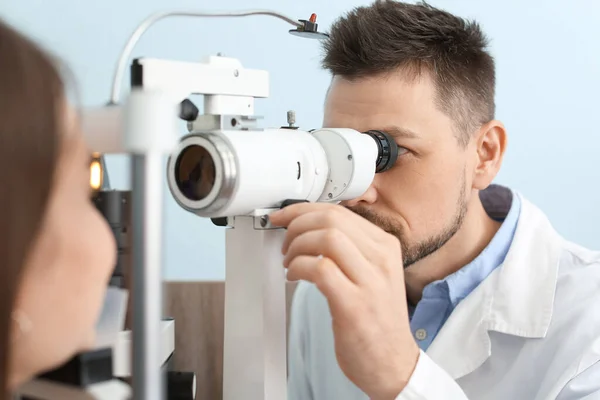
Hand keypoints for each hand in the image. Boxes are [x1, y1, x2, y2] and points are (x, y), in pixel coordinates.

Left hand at [269, 203, 419, 399]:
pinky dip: (298, 268)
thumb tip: (310, 228)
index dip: (304, 209)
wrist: (393, 363)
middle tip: (284, 241)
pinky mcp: (354, 304)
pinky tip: (294, 276)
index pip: (340, 211)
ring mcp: (370, 281)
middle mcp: (382, 259)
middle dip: (297, 223)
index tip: (285, 216)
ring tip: (289, 262)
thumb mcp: (373, 273)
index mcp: (386, 246)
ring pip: (326, 238)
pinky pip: (320, 269)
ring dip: (297, 246)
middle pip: (332, 219)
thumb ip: (350, 249)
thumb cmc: (377, 320)